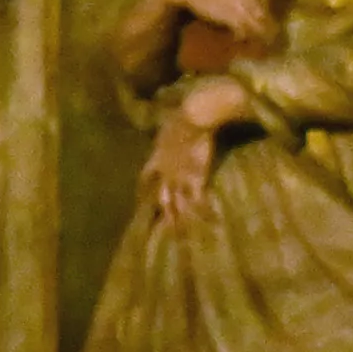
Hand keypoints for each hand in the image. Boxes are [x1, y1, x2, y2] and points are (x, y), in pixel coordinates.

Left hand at [141, 83, 245, 225]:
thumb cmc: (182, 117)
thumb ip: (168, 131)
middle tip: (163, 229)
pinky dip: (204, 210)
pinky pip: (199, 199)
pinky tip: (210, 221)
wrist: (193, 118)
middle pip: (161, 197)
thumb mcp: (168, 125)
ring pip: (178, 202)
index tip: (142, 202)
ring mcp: (180, 177)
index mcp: (157, 158)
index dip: (143, 190)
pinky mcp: (197, 177)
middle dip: (163, 213)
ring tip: (182, 235)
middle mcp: (165, 172)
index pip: (146, 177)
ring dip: (180, 219)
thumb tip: (169, 126)